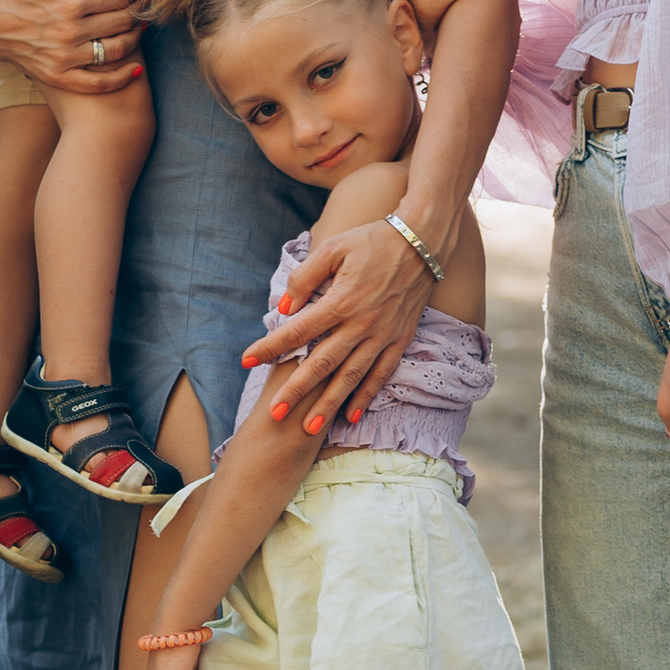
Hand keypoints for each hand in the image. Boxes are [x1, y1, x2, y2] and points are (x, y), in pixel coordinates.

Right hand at [0, 0, 142, 96]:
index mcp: (70, 2)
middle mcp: (70, 32)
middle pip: (121, 23)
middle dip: (137, 12)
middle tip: (140, 7)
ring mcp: (65, 57)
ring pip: (116, 50)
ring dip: (134, 39)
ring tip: (137, 29)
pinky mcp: (59, 77)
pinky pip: (99, 83)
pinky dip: (122, 77)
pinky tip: (136, 68)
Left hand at [239, 218, 432, 430]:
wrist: (423, 241)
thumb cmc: (372, 241)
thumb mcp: (333, 248)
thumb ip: (304, 278)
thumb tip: (282, 309)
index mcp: (341, 300)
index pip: (298, 330)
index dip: (271, 346)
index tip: (246, 360)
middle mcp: (361, 324)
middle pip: (322, 364)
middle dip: (296, 390)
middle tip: (275, 414)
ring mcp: (382, 335)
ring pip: (351, 377)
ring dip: (329, 404)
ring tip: (310, 428)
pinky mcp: (400, 340)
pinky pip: (381, 374)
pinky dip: (366, 396)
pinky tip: (352, 415)